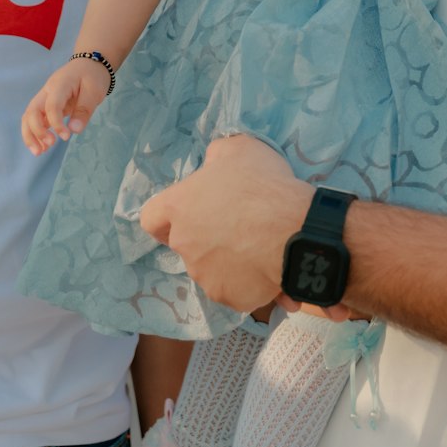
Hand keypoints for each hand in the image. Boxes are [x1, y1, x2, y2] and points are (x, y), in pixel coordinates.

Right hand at [19, 58, 108, 154]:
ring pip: (28, 117)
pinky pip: (35, 120)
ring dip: (31, 135)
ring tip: (39, 152)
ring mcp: (44, 98)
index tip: (66, 137)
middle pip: (31, 111)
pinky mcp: (46, 105)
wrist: (88, 64)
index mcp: (60, 84)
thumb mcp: (95, 91)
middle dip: (36, 131)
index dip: (56, 123)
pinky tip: (43, 147)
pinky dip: (36, 134)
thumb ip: (84, 110)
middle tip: (50, 145)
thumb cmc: (92, 76)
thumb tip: (74, 130)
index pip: (51, 105)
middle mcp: (47, 91)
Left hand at [140, 136, 310, 311]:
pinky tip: (273, 271)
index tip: (186, 218)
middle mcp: (184, 244)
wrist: (294, 231)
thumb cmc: (262, 185)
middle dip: (210, 238)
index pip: (152, 218)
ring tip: (265, 250)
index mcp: (180, 207)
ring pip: (213, 269)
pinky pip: (237, 289)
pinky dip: (251, 283)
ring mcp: (204, 275)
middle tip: (241, 228)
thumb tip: (212, 165)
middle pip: (188, 243)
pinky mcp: (228, 297)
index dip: (165, 219)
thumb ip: (216, 157)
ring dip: (232, 262)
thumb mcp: (238, 149)